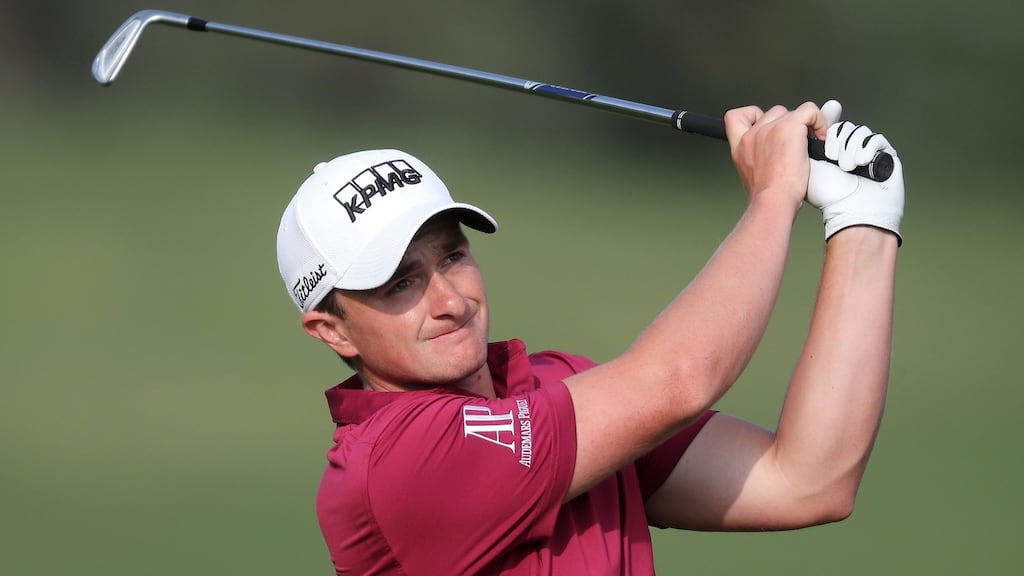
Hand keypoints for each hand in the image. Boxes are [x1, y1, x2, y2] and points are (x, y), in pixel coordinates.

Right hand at [725, 102, 827, 209]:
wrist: (773, 202)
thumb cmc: (769, 199)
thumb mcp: (754, 179)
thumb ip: (760, 162)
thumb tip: (776, 159)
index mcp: (741, 147)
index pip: (736, 117)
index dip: (753, 116)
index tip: (767, 129)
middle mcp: (752, 134)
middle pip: (773, 113)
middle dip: (787, 125)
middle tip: (796, 145)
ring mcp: (770, 129)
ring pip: (791, 112)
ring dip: (803, 125)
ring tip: (809, 145)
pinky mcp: (789, 128)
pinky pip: (809, 111)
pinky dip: (819, 121)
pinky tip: (820, 139)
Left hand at [807, 101, 904, 244]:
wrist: (851, 212)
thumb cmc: (829, 195)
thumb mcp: (809, 165)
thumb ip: (807, 140)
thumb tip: (807, 116)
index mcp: (834, 152)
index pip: (834, 128)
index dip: (830, 125)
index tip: (825, 130)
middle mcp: (852, 150)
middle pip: (845, 127)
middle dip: (837, 141)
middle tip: (833, 159)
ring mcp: (870, 152)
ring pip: (859, 131)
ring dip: (850, 148)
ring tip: (847, 167)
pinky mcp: (886, 155)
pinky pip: (876, 139)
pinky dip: (866, 148)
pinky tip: (861, 163)